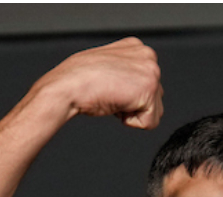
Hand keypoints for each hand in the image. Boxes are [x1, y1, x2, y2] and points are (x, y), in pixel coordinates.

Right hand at [38, 37, 162, 128]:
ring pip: (153, 110)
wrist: (68, 86)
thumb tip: (128, 87)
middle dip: (132, 104)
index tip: (108, 87)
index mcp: (136, 48)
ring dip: (131, 112)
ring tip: (112, 98)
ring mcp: (151, 71)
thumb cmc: (76, 80)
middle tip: (109, 94)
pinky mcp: (150, 89)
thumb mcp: (104, 67)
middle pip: (154, 97)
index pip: (146, 83)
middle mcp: (148, 56)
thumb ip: (123, 71)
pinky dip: (131, 122)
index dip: (126, 94)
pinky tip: (116, 105)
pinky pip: (150, 122)